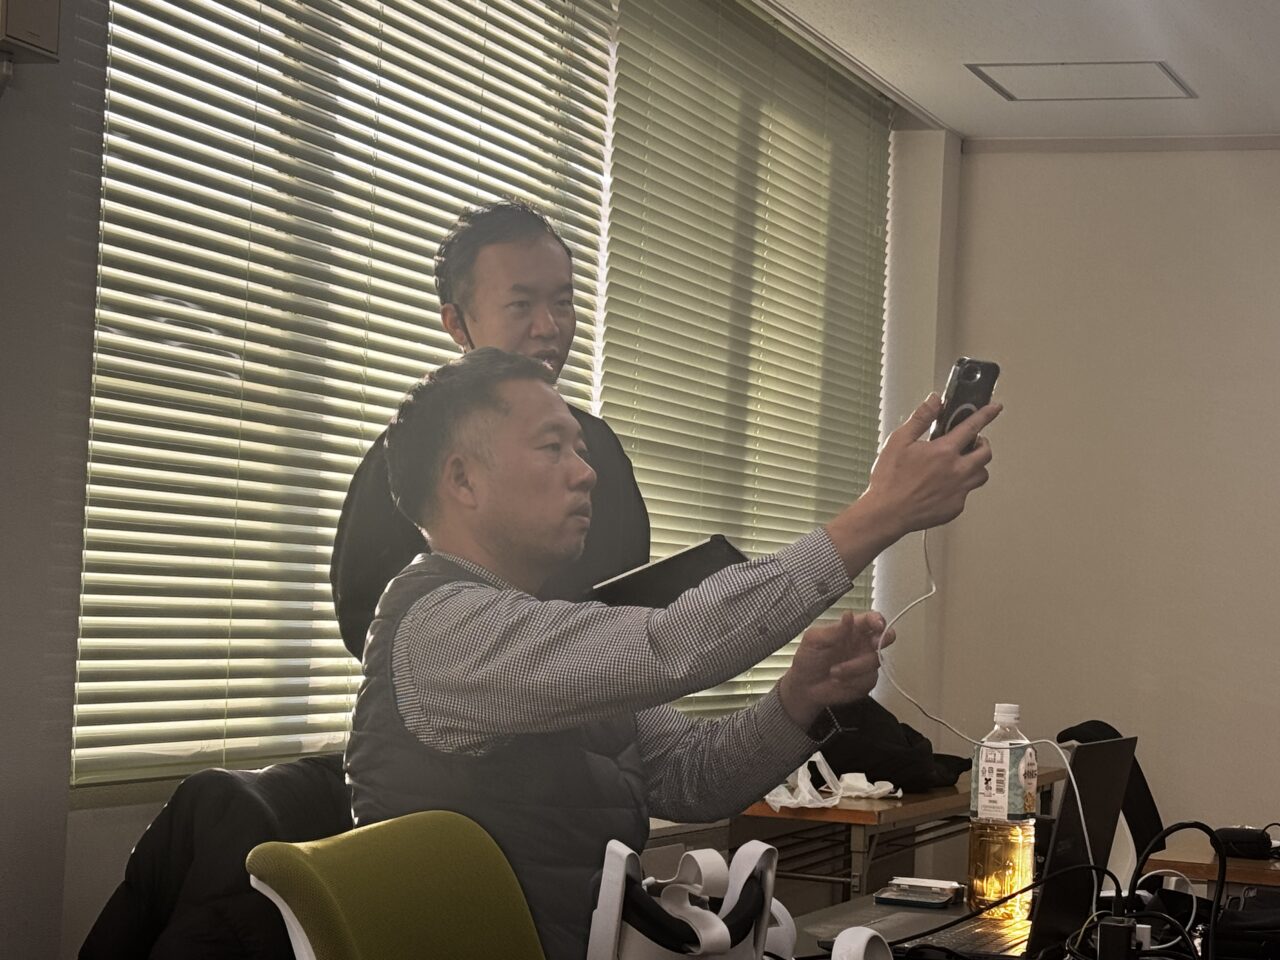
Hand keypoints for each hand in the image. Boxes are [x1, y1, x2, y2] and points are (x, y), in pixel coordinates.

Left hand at [778, 610, 895, 729]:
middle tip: (873, 644)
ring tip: (833, 672)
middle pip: (887, 636)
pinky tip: (839, 682)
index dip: (878, 620)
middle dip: (885, 638)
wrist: (805, 687)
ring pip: (875, 661)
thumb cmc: (808, 658)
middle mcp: (863, 644)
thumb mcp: (814, 640)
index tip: (878, 626)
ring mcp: (867, 663)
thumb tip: (849, 615)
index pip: (871, 619)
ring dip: (854, 667)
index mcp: (852, 629)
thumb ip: (833, 630)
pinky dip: (853, 681)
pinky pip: (869, 679)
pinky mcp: (867, 681)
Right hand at [822, 394, 1000, 577]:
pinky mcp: (955, 508)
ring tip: (961, 464)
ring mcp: (958, 491)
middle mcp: (956, 471)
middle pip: (986, 454)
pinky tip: (945, 486)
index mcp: (943, 452)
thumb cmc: (890, 480)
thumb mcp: (899, 441)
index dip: (986, 414)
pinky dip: (961, 487)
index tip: (995, 408)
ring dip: (976, 466)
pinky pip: (967, 494)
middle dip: (982, 444)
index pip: (972, 427)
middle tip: (973, 442)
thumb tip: (935, 401)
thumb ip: (921, 418)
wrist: (886, 514)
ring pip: (981, 475)